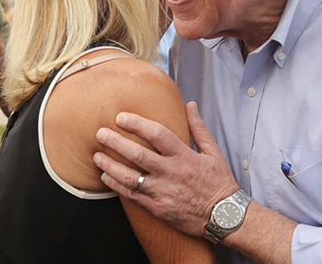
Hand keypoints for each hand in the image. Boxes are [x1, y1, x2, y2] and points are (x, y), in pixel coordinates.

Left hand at [93, 102, 238, 236]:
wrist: (225, 216)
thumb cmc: (219, 182)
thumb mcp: (213, 152)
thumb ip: (198, 128)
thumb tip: (189, 105)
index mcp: (184, 156)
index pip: (157, 134)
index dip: (137, 124)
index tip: (121, 117)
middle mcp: (171, 173)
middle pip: (138, 155)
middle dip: (116, 143)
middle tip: (100, 134)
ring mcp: (163, 192)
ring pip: (130, 177)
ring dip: (110, 166)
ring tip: (96, 156)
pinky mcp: (158, 208)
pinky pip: (133, 196)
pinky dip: (117, 186)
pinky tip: (107, 177)